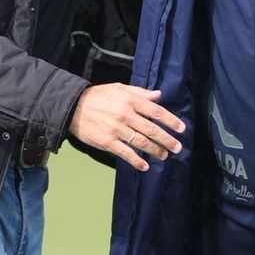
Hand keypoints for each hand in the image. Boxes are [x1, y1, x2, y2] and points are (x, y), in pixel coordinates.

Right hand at [68, 83, 183, 171]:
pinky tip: (144, 166)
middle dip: (167, 140)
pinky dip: (136, 161)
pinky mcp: (107, 142)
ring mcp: (116, 129)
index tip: (181, 129)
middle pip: (152, 130)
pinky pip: (125, 153)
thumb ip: (140, 93)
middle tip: (177, 147)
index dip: (171, 121)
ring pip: (141, 143)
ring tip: (164, 156)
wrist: (72, 106)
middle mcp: (125, 115)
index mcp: (130, 100)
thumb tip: (159, 95)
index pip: (156, 112)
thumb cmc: (98, 96)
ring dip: (155, 151)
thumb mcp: (119, 88)